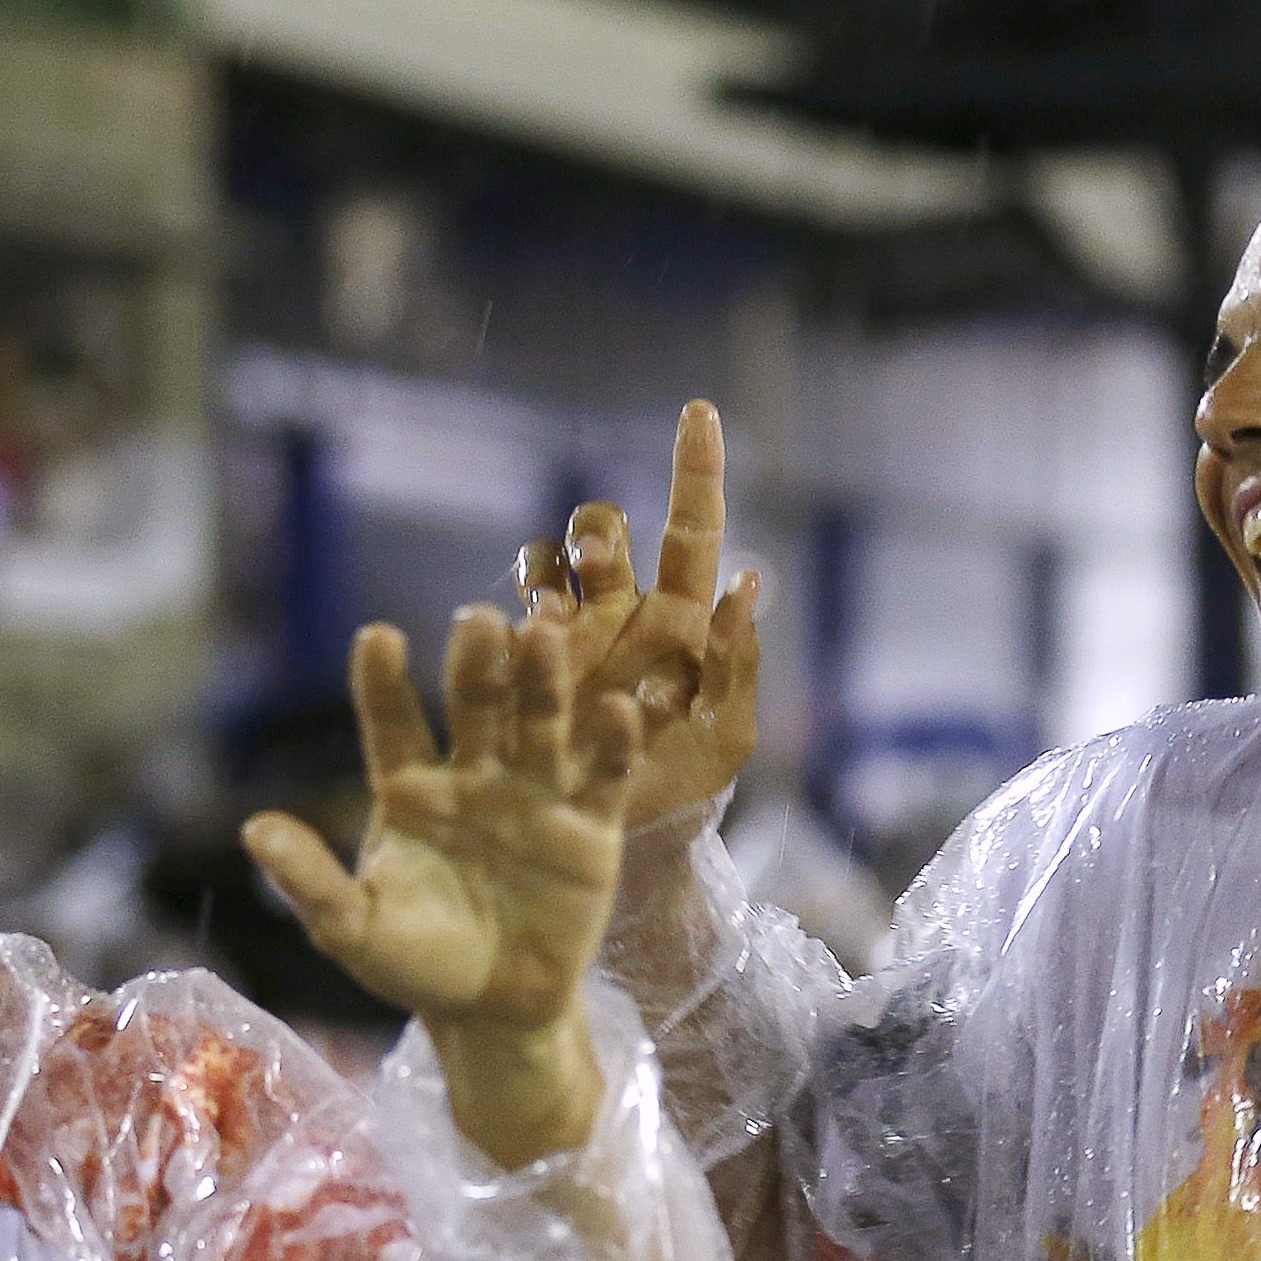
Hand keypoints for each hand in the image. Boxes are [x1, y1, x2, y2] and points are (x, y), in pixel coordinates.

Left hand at [243, 609, 641, 1164]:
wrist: (494, 1013)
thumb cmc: (416, 964)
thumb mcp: (354, 929)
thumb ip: (311, 880)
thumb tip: (254, 829)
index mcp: (408, 788)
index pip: (392, 723)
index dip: (383, 683)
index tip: (377, 638)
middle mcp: (472, 775)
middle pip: (475, 707)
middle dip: (476, 664)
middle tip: (477, 620)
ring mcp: (533, 794)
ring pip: (539, 724)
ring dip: (541, 681)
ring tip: (542, 638)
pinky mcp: (588, 826)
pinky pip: (601, 776)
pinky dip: (610, 742)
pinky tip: (613, 708)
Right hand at [516, 399, 762, 833]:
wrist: (625, 851)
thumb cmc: (689, 793)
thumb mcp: (728, 736)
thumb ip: (738, 663)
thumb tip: (748, 578)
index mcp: (682, 623)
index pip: (692, 530)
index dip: (696, 470)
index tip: (699, 410)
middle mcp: (622, 616)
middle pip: (603, 532)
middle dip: (597, 534)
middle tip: (596, 568)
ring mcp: (568, 640)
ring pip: (548, 559)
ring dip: (550, 568)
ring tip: (555, 616)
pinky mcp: (523, 668)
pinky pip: (512, 609)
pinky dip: (520, 605)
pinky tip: (530, 636)